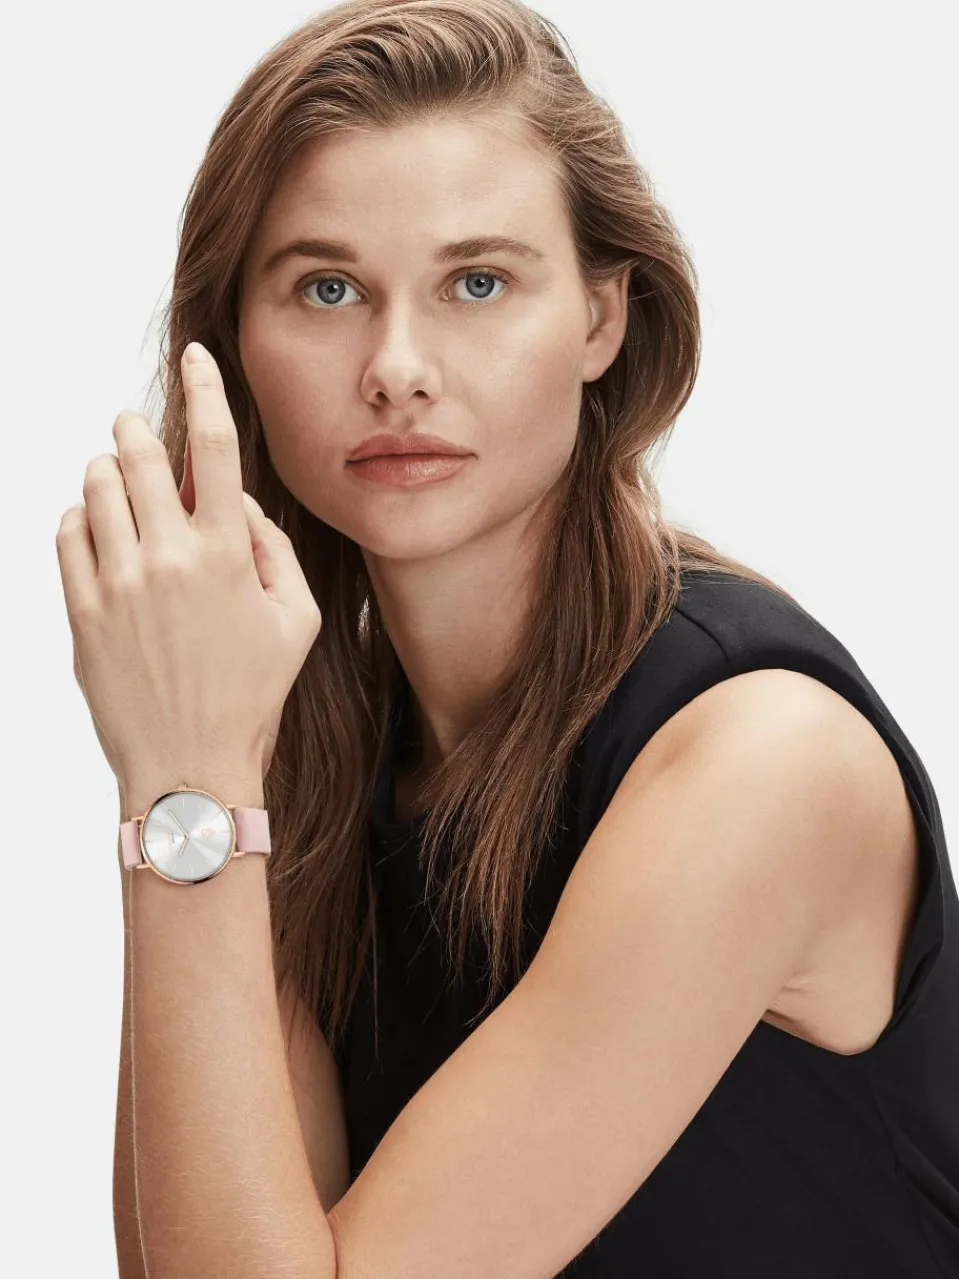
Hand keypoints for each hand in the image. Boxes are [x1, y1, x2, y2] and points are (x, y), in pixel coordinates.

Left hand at [56, 342, 321, 798]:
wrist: (189, 765)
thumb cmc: (252, 696)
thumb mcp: (299, 622)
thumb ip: (273, 550)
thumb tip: (233, 503)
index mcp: (228, 556)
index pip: (215, 445)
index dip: (205, 388)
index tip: (196, 359)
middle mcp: (169, 558)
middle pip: (142, 454)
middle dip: (136, 429)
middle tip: (135, 430)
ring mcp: (118, 584)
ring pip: (97, 487)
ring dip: (108, 471)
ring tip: (119, 486)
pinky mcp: (81, 611)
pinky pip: (66, 534)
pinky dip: (79, 516)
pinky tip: (97, 531)